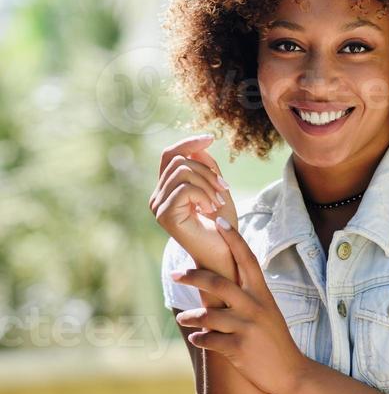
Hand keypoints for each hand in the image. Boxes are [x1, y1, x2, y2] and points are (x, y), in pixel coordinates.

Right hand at [148, 133, 237, 276]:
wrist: (225, 255)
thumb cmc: (223, 227)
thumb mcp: (217, 189)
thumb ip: (207, 168)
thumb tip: (198, 147)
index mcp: (167, 190)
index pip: (170, 155)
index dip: (189, 143)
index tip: (211, 138)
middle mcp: (157, 197)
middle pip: (178, 160)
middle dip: (207, 171)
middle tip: (224, 190)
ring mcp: (158, 207)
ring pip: (182, 172)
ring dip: (208, 184)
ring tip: (218, 202)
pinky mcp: (164, 215)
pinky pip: (185, 188)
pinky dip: (204, 194)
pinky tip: (210, 210)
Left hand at [171, 218, 308, 393]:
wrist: (292, 373)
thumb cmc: (275, 340)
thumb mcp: (268, 311)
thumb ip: (249, 295)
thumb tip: (225, 279)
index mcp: (262, 294)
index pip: (247, 259)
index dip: (233, 239)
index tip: (218, 222)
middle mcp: (254, 307)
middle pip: (218, 283)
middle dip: (192, 276)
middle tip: (176, 274)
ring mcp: (246, 328)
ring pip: (207, 315)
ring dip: (189, 316)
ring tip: (182, 318)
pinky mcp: (238, 349)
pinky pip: (209, 340)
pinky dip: (200, 339)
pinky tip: (196, 339)